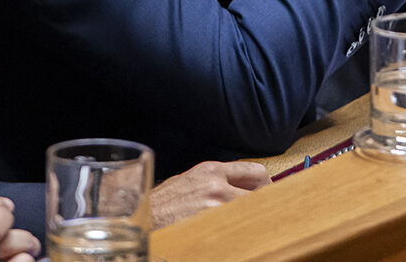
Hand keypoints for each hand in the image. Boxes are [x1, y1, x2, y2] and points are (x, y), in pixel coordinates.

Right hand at [150, 161, 269, 227]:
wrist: (136, 218)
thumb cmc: (159, 203)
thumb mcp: (188, 181)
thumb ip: (214, 181)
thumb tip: (239, 187)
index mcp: (210, 170)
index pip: (255, 172)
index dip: (266, 186)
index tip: (269, 195)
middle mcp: (216, 185)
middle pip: (260, 192)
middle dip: (263, 203)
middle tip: (264, 214)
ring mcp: (214, 206)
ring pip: (250, 212)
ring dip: (251, 218)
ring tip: (246, 225)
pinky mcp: (210, 225)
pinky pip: (236, 228)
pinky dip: (239, 232)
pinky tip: (233, 235)